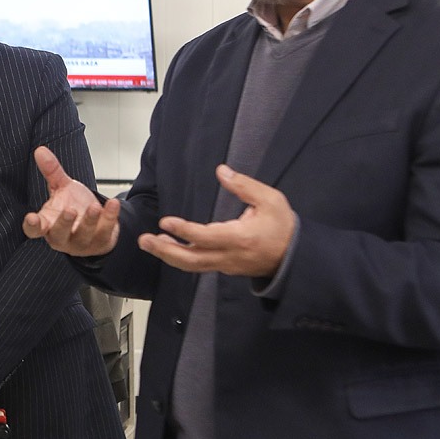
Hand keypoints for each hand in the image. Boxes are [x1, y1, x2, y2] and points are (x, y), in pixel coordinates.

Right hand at [23, 146, 121, 255]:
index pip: (34, 230)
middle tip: (70, 210)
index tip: (31, 218)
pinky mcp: (101, 242)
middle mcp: (62, 237)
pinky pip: (105, 231)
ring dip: (89, 221)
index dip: (32, 226)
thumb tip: (40, 150)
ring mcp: (82, 242)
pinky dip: (109, 217)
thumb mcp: (62, 188)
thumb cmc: (74, 207)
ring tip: (94, 206)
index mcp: (48, 225)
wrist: (97, 223)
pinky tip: (113, 204)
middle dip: (64, 223)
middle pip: (59, 234)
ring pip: (83, 235)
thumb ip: (52, 171)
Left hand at [137, 165, 294, 277]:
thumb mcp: (270, 200)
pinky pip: (199, 265)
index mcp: (240, 238)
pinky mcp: (225, 267)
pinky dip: (181, 258)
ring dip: (169, 255)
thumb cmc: (283, 226)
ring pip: (193, 266)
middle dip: (165, 251)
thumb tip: (221, 171)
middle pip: (191, 260)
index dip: (183, 230)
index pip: (205, 237)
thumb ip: (244, 186)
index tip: (165, 222)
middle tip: (144, 240)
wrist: (295, 256)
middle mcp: (229, 256)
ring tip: (150, 243)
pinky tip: (170, 247)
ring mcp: (226, 265)